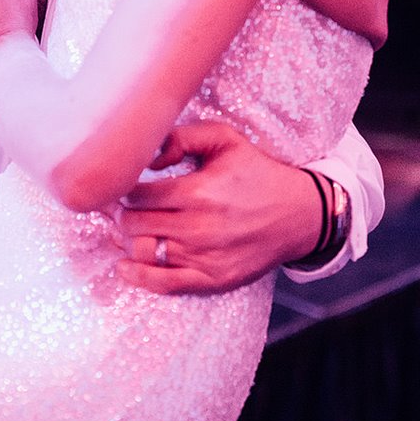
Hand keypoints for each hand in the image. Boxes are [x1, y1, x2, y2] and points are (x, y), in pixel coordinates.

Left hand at [111, 121, 322, 293]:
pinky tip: (126, 266)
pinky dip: (137, 276)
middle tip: (120, 208)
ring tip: (126, 230)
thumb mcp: (225, 140)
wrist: (299, 214)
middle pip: (133, 224)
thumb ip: (182, 137)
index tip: (122, 187)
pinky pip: (162, 284)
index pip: (136, 194)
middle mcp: (198, 226)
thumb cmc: (257, 173)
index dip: (122, 190)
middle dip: (121, 214)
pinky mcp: (211, 279)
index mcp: (198, 191)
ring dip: (127, 241)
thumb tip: (149, 157)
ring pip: (143, 252)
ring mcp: (204, 256)